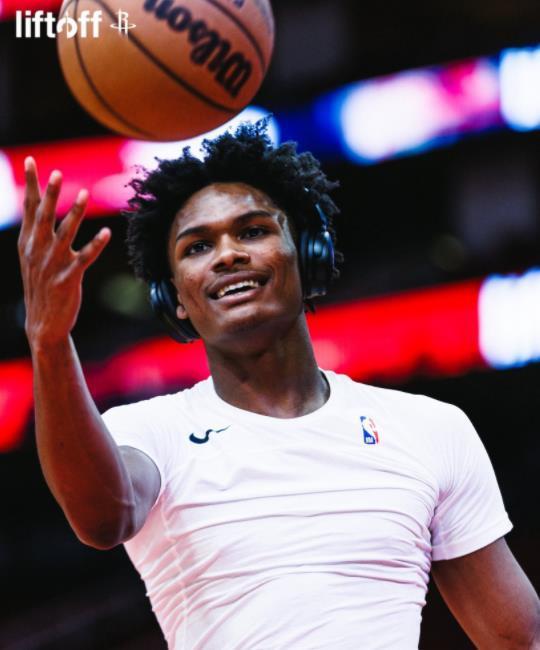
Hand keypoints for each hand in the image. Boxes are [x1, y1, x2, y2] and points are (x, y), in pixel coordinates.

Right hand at [17, 157, 110, 348]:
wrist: (43, 323)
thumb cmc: (41, 287)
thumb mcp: (31, 258)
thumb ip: (35, 233)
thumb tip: (38, 206)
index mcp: (28, 244)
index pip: (29, 209)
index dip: (31, 185)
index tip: (32, 161)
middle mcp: (38, 251)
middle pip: (44, 217)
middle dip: (49, 194)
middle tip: (56, 173)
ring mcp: (53, 265)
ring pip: (65, 234)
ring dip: (74, 213)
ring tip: (84, 193)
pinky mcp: (69, 279)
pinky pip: (85, 258)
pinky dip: (96, 245)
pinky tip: (108, 233)